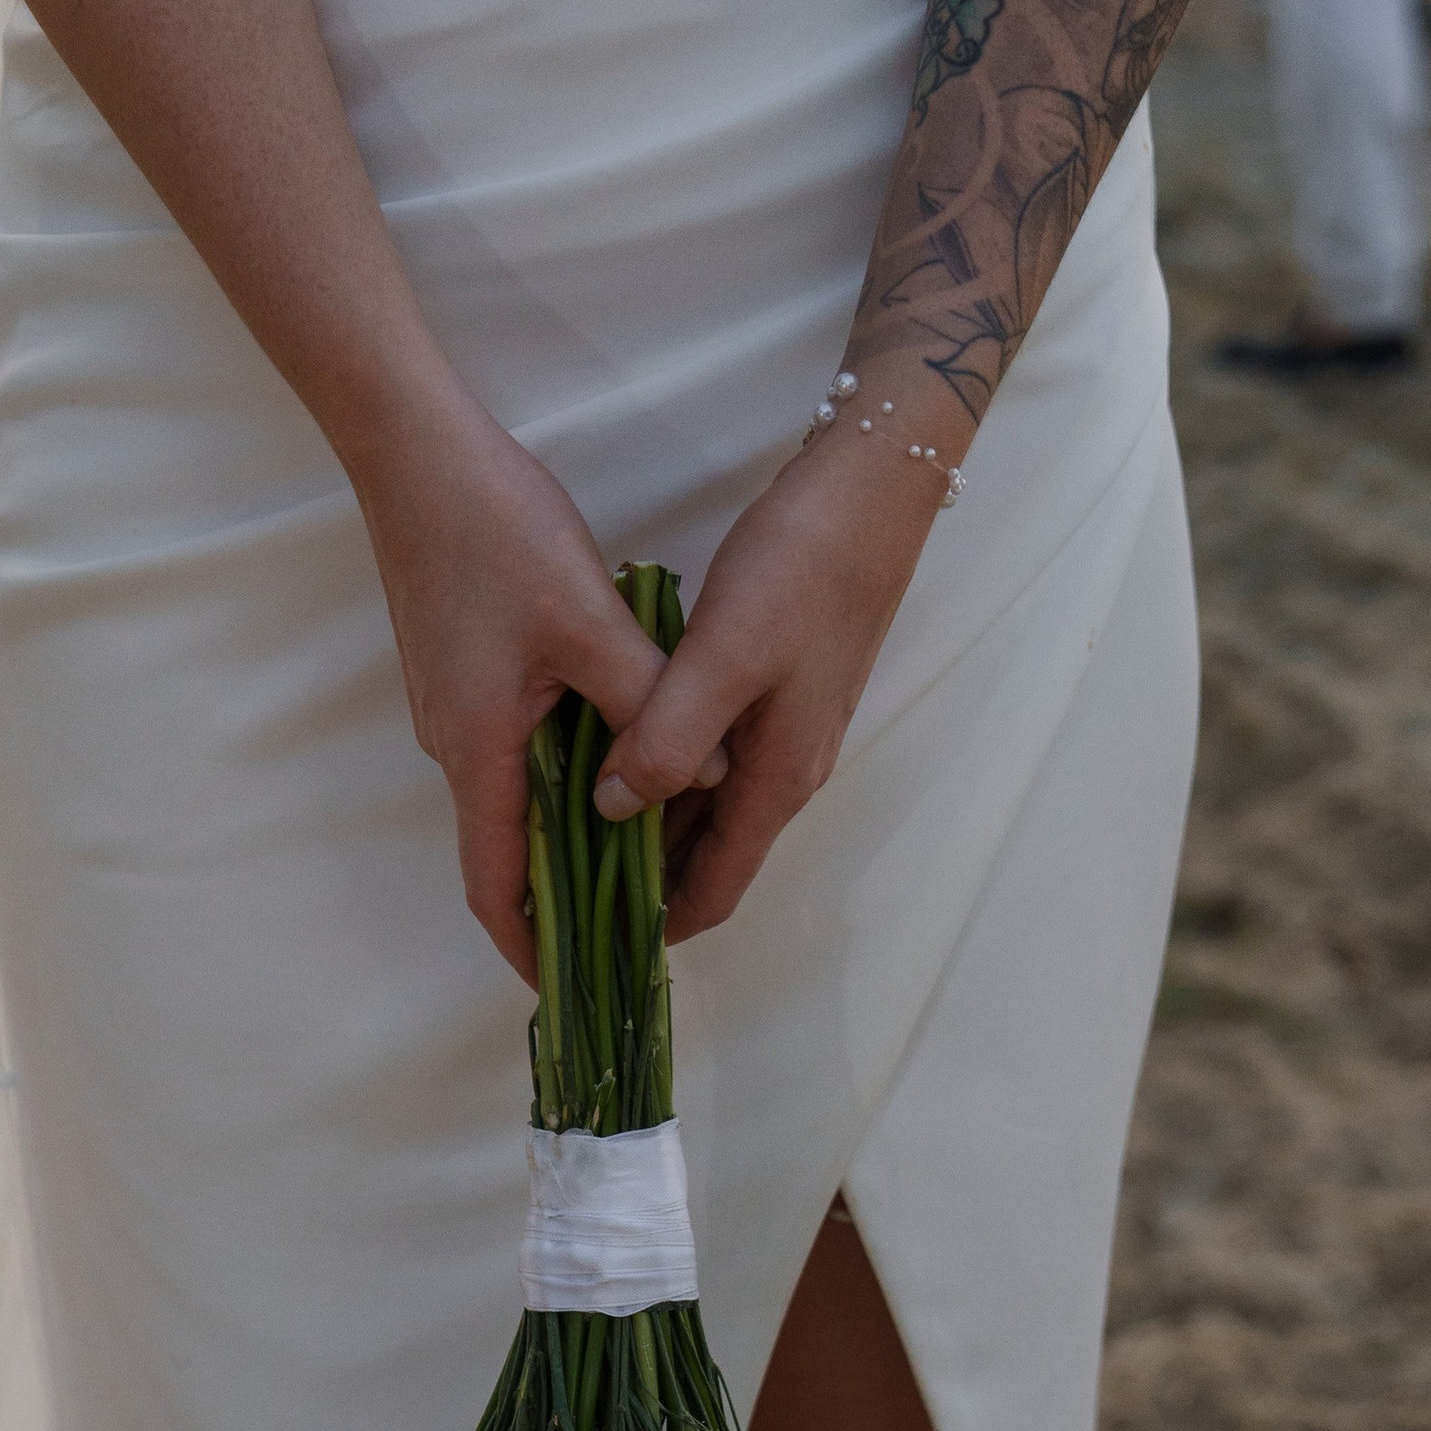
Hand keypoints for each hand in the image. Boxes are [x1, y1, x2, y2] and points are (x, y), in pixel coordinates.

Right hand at [349, 388, 677, 988]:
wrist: (415, 448)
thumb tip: (710, 772)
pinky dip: (563, 773)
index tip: (573, 983)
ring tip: (645, 841)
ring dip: (573, 826)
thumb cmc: (494, 529)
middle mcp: (455, 747)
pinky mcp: (462, 676)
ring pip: (519, 795)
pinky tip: (616, 751)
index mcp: (478, 753)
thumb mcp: (589, 621)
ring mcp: (455, 710)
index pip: (495, 886)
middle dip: (568, 891)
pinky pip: (516, 749)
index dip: (531, 944)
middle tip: (637, 915)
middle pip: (511, 848)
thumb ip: (651, 702)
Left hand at [594, 428, 945, 945]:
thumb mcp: (726, 658)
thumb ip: (668, 740)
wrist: (871, 487)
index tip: (589, 942)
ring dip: (646, 820)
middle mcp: (785, 771)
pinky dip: (663, 768)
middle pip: (706, 855)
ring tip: (567, 820)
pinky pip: (709, 755)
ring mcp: (784, 731)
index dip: (656, 928)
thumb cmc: (802, 570)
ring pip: (705, 804)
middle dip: (639, 880)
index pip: (715, 891)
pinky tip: (612, 745)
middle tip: (558, 881)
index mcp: (777, 782)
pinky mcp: (775, 690)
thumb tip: (612, 808)